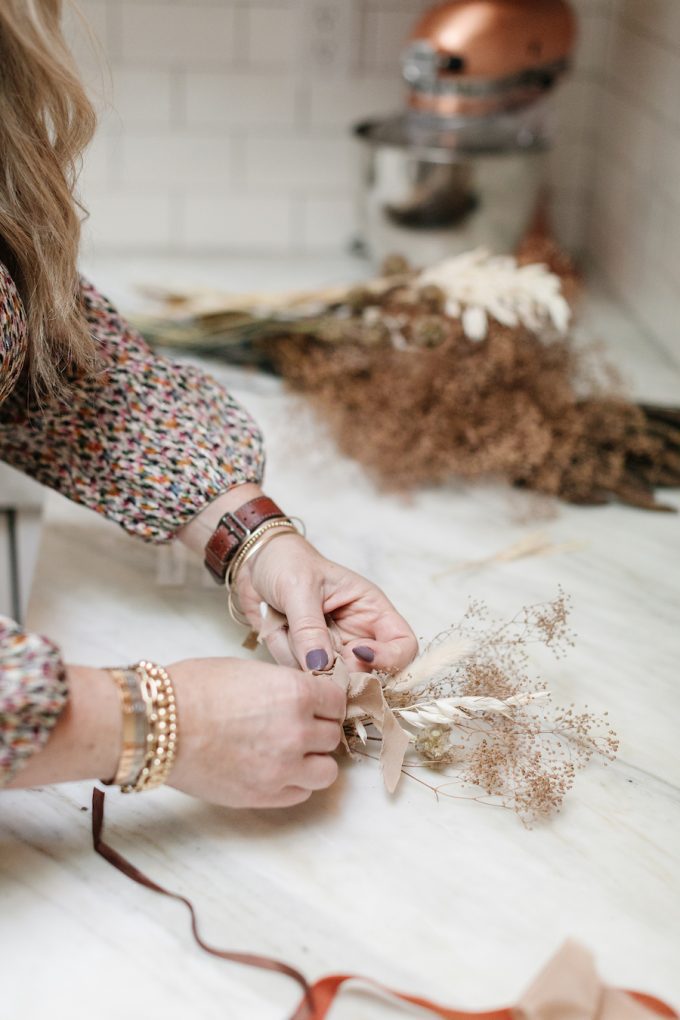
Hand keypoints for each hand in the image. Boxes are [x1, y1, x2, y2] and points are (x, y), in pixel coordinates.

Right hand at [167, 657, 344, 807]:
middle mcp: (298, 731)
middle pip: (332, 735)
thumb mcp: (250, 672)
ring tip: (289, 752)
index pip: (337, 701)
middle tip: (295, 726)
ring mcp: (283, 768)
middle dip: (317, 729)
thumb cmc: (194, 689)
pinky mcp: (264, 795)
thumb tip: (302, 698)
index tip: (314, 704)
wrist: (157, 725)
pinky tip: (273, 769)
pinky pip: (300, 793)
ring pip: (326, 771)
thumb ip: (284, 687)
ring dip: (313, 761)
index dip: (324, 702)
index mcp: (296, 693)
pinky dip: (294, 782)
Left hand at [235, 532, 417, 673]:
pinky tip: (277, 629)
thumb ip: (310, 627)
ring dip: (301, 656)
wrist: (253, 564)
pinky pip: (302, 676)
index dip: (389, 658)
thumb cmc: (286, 562)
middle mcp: (356, 635)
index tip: (356, 653)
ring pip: (329, 679)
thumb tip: (321, 666)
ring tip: (284, 623)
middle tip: (308, 650)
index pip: (403, 645)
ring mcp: (332, 650)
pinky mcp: (307, 660)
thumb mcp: (299, 588)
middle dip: (336, 668)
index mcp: (371, 610)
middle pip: (366, 673)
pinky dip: (284, 657)